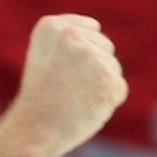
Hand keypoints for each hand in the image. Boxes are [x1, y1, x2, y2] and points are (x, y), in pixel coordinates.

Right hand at [9, 14, 127, 154]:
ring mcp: (90, 55)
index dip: (81, 55)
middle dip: (94, 68)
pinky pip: (120, 88)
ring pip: (114, 67)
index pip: (92, 29)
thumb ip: (68, 37)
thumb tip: (96, 27)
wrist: (36, 129)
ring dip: (101, 85)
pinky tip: (87, 107)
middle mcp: (71, 35)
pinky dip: (109, 101)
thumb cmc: (42, 96)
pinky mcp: (107, 78)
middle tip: (68, 88)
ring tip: (75, 98)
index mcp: (51, 26)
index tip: (62, 71)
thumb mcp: (44, 54)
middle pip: (105, 46)